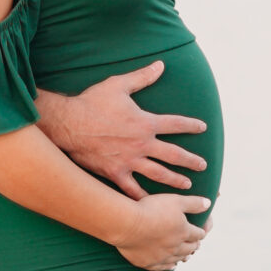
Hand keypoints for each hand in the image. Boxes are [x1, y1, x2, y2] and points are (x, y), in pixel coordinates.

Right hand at [36, 62, 207, 199]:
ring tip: (187, 185)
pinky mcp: (115, 172)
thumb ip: (142, 77)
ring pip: (158, 174)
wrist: (68, 124)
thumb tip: (160, 65)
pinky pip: (132, 189)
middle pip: (174, 154)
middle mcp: (142, 144)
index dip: (191, 125)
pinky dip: (142, 198)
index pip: (176, 124)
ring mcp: (129, 161)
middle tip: (203, 165)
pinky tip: (153, 205)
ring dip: (175, 179)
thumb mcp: (118, 85)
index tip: (202, 127)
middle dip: (191, 160)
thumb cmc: (92, 102)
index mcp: (145, 123)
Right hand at [113, 194, 212, 270]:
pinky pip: (162, 267)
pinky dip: (169, 266)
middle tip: (196, 245)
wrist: (127, 224)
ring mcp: (162, 257)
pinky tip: (172, 265)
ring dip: (184, 256)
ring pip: (178, 259)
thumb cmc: (151, 209)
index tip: (202, 232)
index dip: (201, 232)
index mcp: (184, 232)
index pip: (198, 234)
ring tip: (187, 256)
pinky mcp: (148, 263)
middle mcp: (176, 247)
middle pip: (190, 248)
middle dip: (194, 245)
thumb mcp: (175, 200)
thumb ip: (193, 203)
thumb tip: (208, 203)